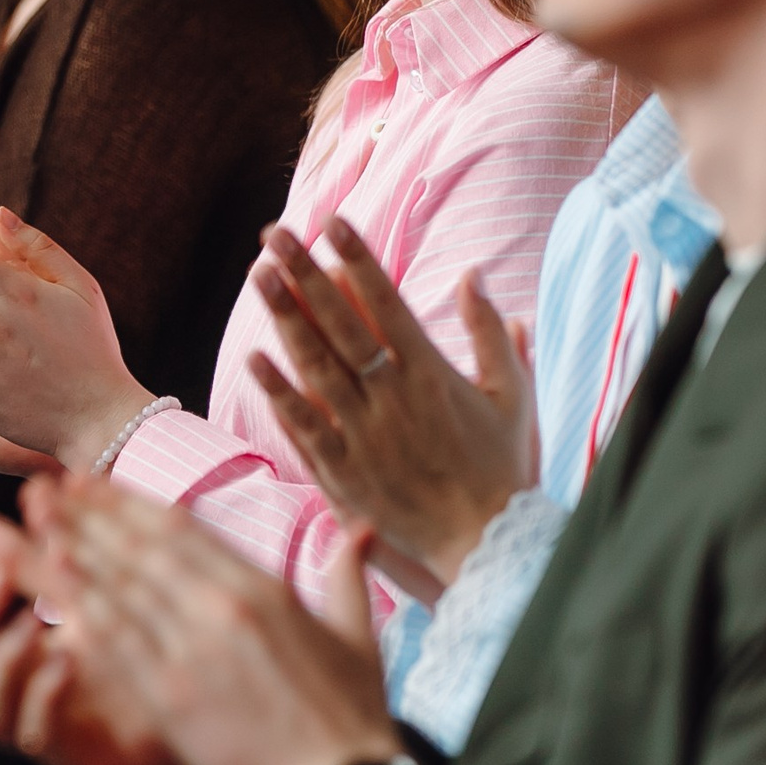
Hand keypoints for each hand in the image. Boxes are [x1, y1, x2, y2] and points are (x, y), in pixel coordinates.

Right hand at [0, 510, 186, 764]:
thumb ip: (66, 547)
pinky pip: (34, 736)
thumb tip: (39, 490)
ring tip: (31, 620)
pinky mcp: (71, 755)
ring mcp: (38, 724)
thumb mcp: (102, 584)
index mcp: (13, 644)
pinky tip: (66, 659)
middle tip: (0, 573)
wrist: (203, 697)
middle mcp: (15, 688)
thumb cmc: (149, 638)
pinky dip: (42, 695)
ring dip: (0, 658)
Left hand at [34, 477, 399, 764]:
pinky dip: (80, 608)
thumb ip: (346, 576)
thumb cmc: (351, 723)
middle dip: (86, 515)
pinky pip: (116, 643)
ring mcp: (192, 650)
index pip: (181, 530)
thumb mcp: (357, 636)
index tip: (93, 483)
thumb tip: (356, 530)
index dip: (129, 503)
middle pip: (139, 548)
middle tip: (41, 488)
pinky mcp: (172, 697)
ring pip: (118, 587)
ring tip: (28, 522)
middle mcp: (222, 608)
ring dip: (68, 550)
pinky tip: (48, 585)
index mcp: (263, 589)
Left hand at [249, 219, 536, 591]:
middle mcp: (393, 398)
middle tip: (275, 232)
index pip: (387, 301)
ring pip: (316, 366)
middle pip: (341, 322)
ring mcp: (365, 435)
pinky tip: (254, 358)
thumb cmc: (502, 468)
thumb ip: (491, 333)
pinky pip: (304, 427)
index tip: (332, 220)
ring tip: (258, 274)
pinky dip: (278, 393)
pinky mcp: (345, 474)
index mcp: (432, 373)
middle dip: (306, 272)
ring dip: (284, 317)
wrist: (488, 544)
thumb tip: (474, 273)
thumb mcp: (512, 394)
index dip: (358, 258)